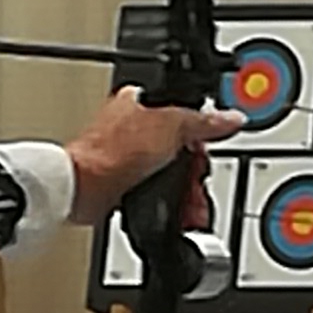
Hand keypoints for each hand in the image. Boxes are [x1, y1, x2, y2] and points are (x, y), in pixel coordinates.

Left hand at [62, 92, 242, 230]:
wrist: (82, 190)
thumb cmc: (110, 151)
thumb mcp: (171, 126)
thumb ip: (203, 121)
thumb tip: (231, 118)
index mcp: (140, 102)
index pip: (184, 112)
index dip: (201, 134)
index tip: (206, 151)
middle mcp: (131, 128)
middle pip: (179, 149)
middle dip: (193, 171)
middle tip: (196, 182)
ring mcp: (126, 158)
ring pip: (169, 174)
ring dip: (184, 192)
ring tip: (190, 204)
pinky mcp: (122, 184)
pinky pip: (155, 193)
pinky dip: (168, 204)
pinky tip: (174, 210)